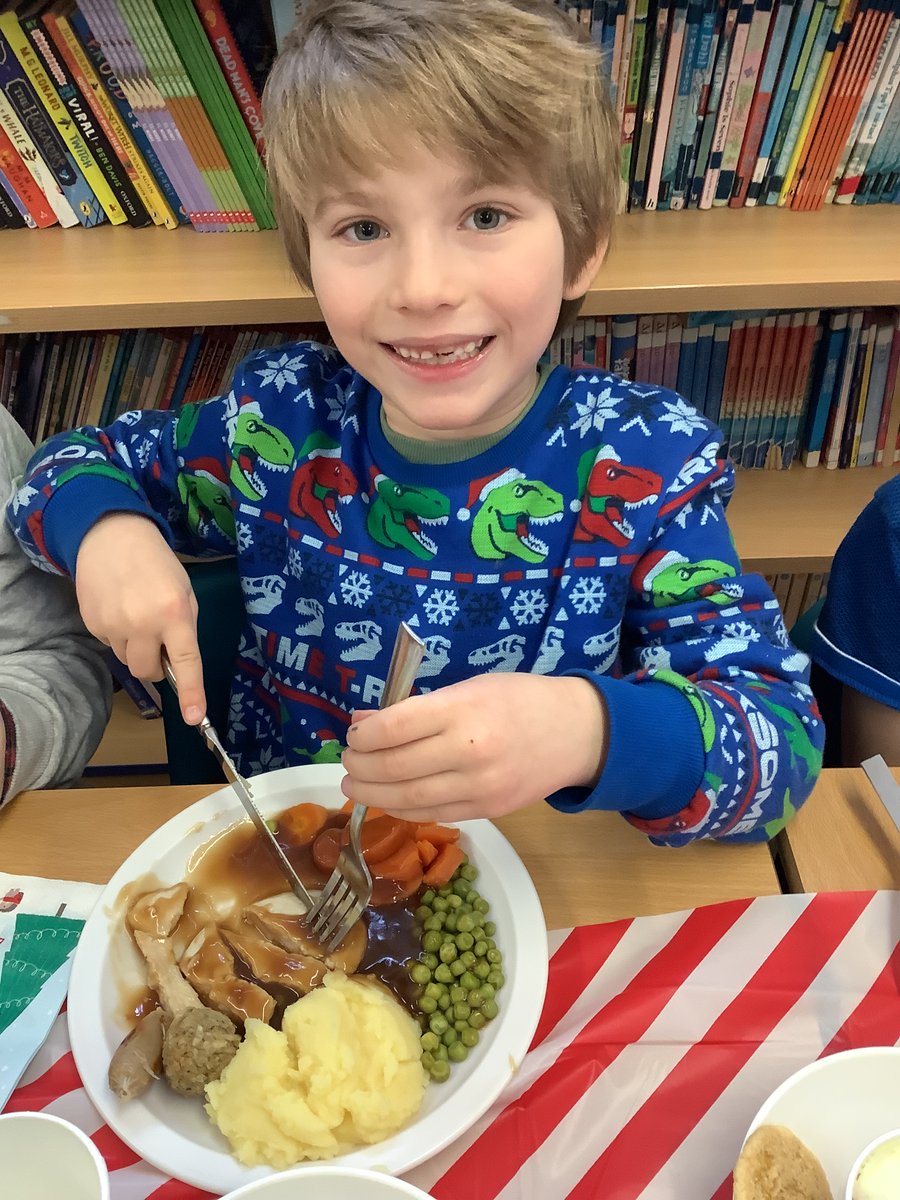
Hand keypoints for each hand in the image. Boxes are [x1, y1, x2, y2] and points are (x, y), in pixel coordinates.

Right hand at [74, 513, 205, 723]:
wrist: (111, 535)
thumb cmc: (158, 564)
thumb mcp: (184, 591)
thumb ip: (184, 627)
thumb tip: (177, 663)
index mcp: (175, 613)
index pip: (187, 661)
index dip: (192, 692)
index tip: (195, 718)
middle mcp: (143, 623)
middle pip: (148, 671)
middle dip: (157, 666)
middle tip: (160, 644)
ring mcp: (113, 625)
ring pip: (128, 660)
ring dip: (136, 649)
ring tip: (137, 616)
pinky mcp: (92, 623)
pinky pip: (109, 645)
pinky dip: (118, 636)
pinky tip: (120, 609)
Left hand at [341, 673, 607, 822]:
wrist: (576, 732)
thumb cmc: (519, 699)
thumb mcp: (468, 687)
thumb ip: (416, 708)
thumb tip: (364, 724)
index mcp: (462, 711)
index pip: (394, 728)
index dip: (363, 737)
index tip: (354, 735)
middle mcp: (468, 752)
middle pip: (394, 768)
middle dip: (360, 767)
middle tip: (348, 762)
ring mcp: (478, 787)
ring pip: (407, 799)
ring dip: (371, 793)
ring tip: (355, 784)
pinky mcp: (487, 810)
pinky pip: (431, 814)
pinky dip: (401, 809)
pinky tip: (387, 799)